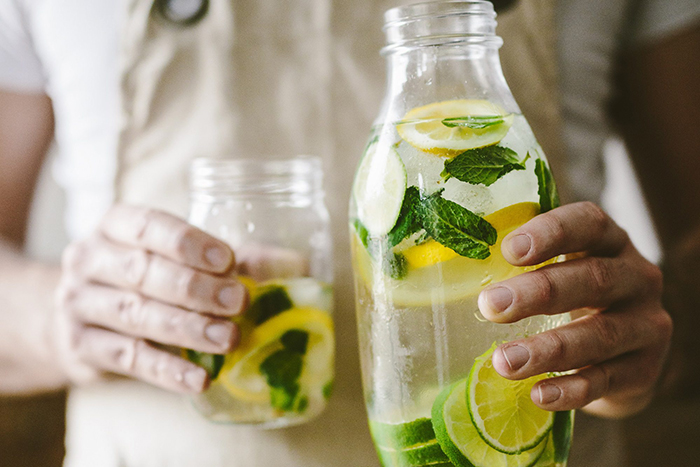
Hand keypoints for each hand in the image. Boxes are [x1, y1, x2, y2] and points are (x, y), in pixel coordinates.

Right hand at [55, 205, 247, 392]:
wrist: (83, 317)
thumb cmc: (148, 278)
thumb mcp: (183, 258)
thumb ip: (232, 260)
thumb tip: (293, 264)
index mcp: (114, 226)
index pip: (148, 226)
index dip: (188, 243)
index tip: (228, 260)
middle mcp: (88, 259)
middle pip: (142, 271)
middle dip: (194, 288)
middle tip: (237, 301)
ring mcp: (78, 304)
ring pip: (135, 315)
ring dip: (187, 329)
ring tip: (228, 339)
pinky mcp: (80, 347)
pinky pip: (128, 359)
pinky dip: (167, 370)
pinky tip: (200, 379)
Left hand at [478, 202, 671, 417]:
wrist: (625, 354)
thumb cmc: (574, 298)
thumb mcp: (558, 270)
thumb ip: (518, 263)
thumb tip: (435, 262)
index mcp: (609, 242)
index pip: (589, 223)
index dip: (551, 233)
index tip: (509, 250)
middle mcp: (636, 277)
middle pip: (592, 279)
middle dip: (539, 293)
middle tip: (491, 306)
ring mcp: (646, 325)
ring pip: (600, 335)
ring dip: (548, 349)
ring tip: (504, 362)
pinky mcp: (644, 370)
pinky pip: (607, 381)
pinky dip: (571, 389)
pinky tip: (538, 394)